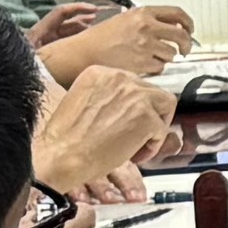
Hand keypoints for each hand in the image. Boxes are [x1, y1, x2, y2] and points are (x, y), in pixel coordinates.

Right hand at [34, 69, 177, 198]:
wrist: (62, 154)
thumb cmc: (66, 138)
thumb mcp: (81, 102)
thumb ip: (105, 98)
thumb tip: (126, 108)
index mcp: (100, 73)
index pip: (132, 82)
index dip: (133, 104)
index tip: (127, 119)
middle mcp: (120, 78)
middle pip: (151, 90)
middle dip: (148, 113)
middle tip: (138, 133)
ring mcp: (135, 96)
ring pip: (165, 104)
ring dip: (156, 125)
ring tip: (141, 142)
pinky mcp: (146, 117)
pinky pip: (161, 130)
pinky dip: (152, 146)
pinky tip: (134, 155)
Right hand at [41, 0, 196, 79]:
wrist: (85, 52)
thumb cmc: (100, 38)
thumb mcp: (124, 19)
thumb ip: (146, 21)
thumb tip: (168, 28)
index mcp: (143, 13)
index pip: (177, 13)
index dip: (188, 23)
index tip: (190, 30)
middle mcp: (147, 27)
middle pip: (181, 35)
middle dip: (186, 45)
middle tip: (184, 50)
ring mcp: (146, 46)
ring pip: (171, 54)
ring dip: (165, 58)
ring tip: (149, 57)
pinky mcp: (143, 63)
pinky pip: (159, 67)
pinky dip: (154, 68)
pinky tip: (141, 65)